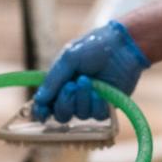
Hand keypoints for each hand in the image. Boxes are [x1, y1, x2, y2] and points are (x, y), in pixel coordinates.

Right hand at [33, 20, 149, 122]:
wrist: (122, 46)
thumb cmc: (93, 47)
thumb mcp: (69, 58)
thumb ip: (53, 80)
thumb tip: (39, 100)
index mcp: (60, 82)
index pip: (46, 104)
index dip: (42, 111)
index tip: (42, 113)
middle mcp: (73, 94)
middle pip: (61, 114)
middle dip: (64, 103)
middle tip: (71, 86)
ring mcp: (90, 101)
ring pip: (80, 115)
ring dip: (82, 100)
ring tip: (88, 81)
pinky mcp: (107, 105)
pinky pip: (97, 116)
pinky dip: (96, 104)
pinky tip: (100, 92)